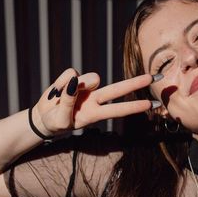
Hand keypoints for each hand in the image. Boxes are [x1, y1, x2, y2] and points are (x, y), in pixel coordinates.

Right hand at [31, 67, 161, 135]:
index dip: (134, 106)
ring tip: (60, 99)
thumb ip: (68, 101)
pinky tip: (56, 92)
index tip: (151, 104)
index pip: (118, 110)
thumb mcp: (61, 120)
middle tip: (154, 78)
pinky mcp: (74, 78)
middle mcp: (94, 99)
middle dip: (136, 83)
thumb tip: (74, 81)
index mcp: (95, 114)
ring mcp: (85, 88)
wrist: (43, 117)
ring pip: (91, 78)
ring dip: (76, 86)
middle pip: (118, 89)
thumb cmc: (56, 123)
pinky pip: (70, 73)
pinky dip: (60, 83)